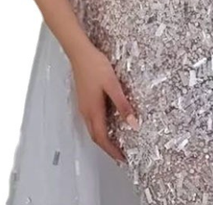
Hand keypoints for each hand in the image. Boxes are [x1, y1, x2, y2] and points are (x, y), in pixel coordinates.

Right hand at [70, 42, 139, 163]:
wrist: (80, 53)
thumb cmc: (95, 66)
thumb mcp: (113, 85)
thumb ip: (123, 105)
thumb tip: (133, 124)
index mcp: (94, 110)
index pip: (102, 138)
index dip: (112, 151)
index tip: (122, 159)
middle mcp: (86, 111)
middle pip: (96, 136)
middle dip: (107, 148)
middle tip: (119, 154)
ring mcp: (83, 105)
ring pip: (92, 128)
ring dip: (103, 138)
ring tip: (114, 142)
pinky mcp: (84, 99)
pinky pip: (91, 119)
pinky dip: (99, 127)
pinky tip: (106, 122)